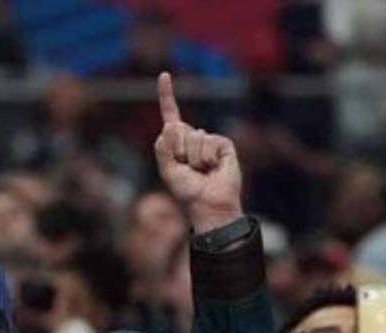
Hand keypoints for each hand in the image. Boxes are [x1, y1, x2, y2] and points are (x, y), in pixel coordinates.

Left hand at [153, 72, 241, 231]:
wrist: (209, 204)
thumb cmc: (188, 191)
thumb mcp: (168, 171)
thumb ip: (163, 150)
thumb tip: (170, 126)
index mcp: (177, 141)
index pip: (171, 114)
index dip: (167, 95)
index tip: (164, 74)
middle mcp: (193, 136)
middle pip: (177, 130)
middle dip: (178, 151)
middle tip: (188, 168)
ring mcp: (208, 139)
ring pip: (193, 138)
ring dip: (193, 158)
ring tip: (201, 170)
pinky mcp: (223, 144)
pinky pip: (208, 143)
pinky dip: (207, 158)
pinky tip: (213, 168)